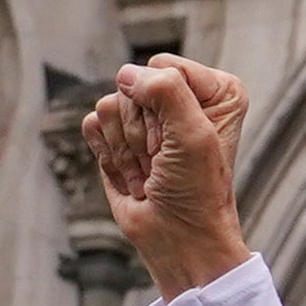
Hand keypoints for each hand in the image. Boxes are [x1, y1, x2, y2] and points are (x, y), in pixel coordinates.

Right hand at [84, 55, 256, 300]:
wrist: (177, 239)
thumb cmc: (196, 191)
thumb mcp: (194, 134)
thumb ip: (166, 90)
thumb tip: (126, 75)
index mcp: (214, 90)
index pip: (163, 67)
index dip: (162, 106)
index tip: (179, 142)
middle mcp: (180, 97)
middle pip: (132, 86)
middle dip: (142, 132)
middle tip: (163, 161)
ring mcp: (146, 117)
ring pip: (109, 105)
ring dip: (126, 148)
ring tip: (151, 171)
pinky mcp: (116, 136)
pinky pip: (92, 124)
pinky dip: (109, 155)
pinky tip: (133, 175)